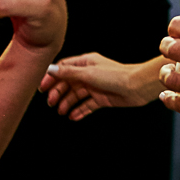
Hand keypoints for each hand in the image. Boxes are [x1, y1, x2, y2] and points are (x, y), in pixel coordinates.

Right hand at [39, 53, 162, 120]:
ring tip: (61, 111)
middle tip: (51, 102)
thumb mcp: (88, 73)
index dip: (52, 78)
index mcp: (86, 63)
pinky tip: (73, 116)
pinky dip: (79, 111)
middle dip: (58, 92)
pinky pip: (87, 105)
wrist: (137, 86)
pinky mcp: (101, 98)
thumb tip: (50, 70)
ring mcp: (95, 87)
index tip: (43, 88)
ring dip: (67, 103)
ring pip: (76, 95)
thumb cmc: (116, 75)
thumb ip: (68, 73)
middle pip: (68, 83)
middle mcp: (89, 74)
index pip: (63, 69)